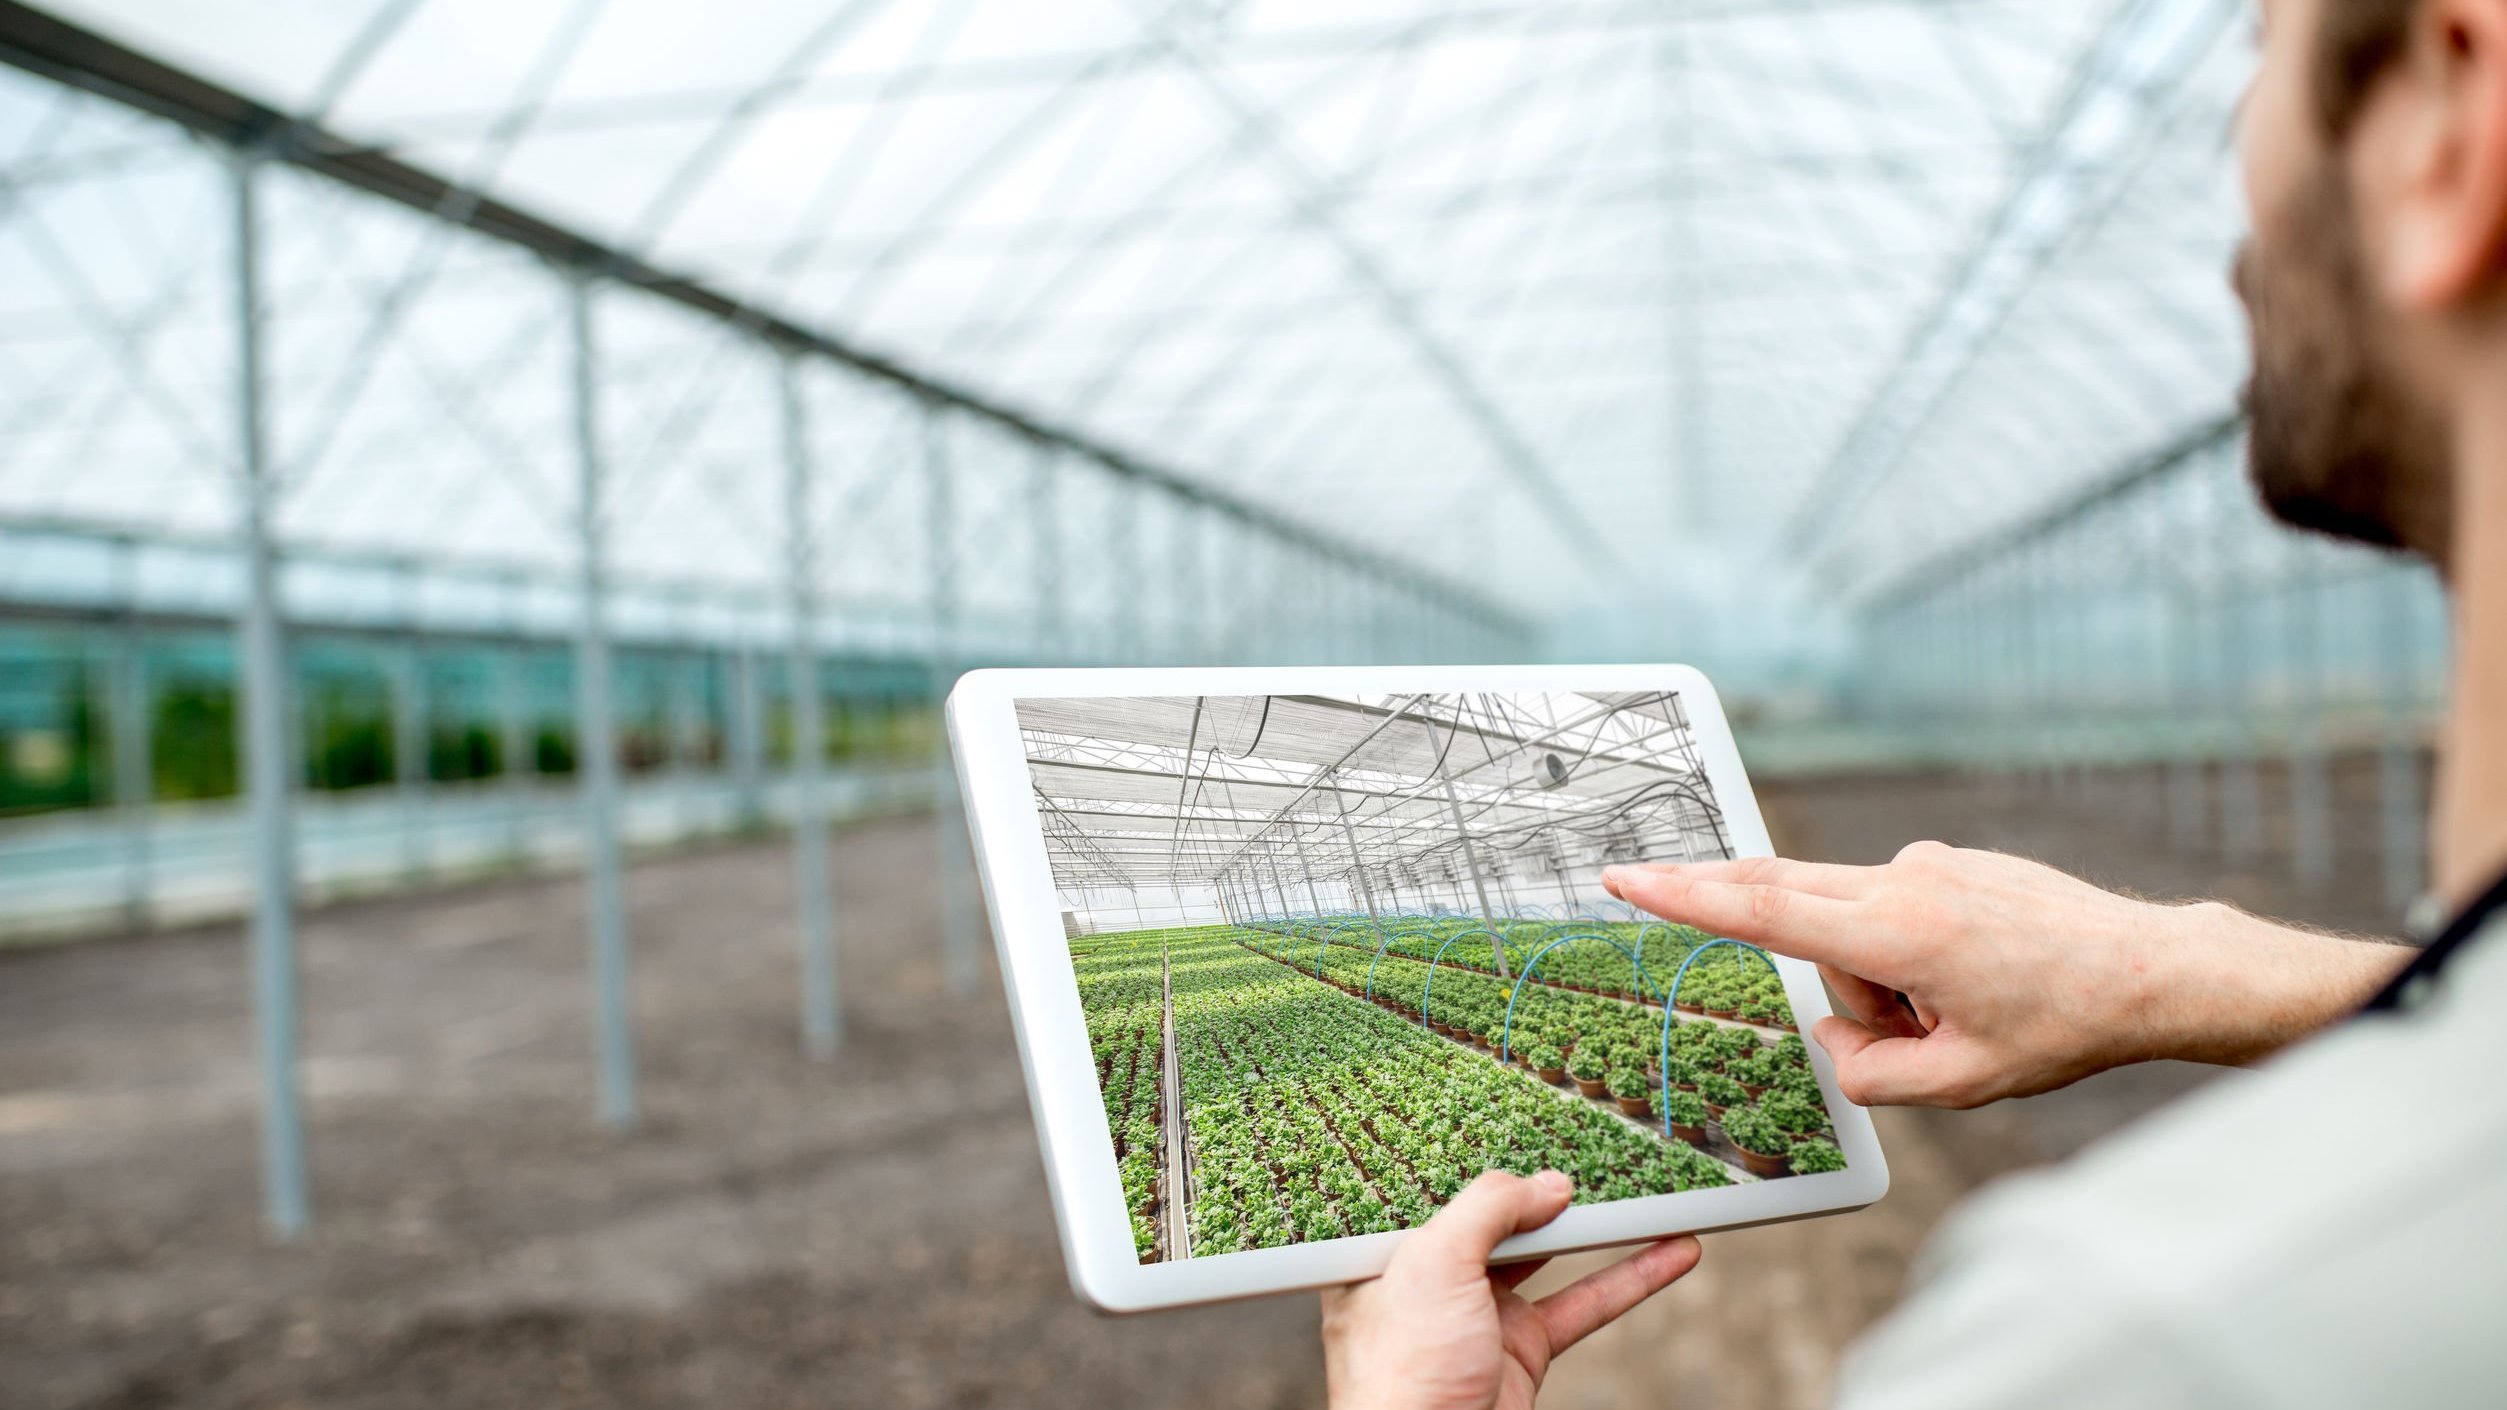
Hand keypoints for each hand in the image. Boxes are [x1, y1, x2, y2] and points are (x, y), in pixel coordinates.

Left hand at [1320, 1170, 1701, 1409]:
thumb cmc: (1403, 1372)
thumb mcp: (1433, 1263)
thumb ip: (1489, 1208)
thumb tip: (1549, 1184)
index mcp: (1384, 1250)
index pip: (1433, 1185)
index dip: (1474, 1154)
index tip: (1519, 1117)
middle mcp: (1429, 1280)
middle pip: (1497, 1217)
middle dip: (1545, 1188)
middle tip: (1595, 1150)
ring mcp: (1477, 1317)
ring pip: (1549, 1257)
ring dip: (1600, 1228)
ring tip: (1645, 1188)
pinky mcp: (1521, 1353)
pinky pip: (1583, 1304)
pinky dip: (1629, 1278)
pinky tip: (1672, 1251)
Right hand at [1602, 844, 2408, 1108]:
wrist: (2153, 968)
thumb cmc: (2063, 1026)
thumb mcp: (1959, 1084)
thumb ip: (1868, 1074)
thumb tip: (1834, 1040)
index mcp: (1897, 933)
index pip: (1763, 909)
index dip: (1684, 896)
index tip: (1625, 876)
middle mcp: (1903, 880)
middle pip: (1796, 907)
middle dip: (1801, 961)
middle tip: (1779, 955)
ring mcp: (1928, 862)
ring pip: (1850, 922)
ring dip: (1880, 980)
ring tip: (1960, 1017)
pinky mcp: (1949, 861)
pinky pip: (1893, 910)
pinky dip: (1909, 957)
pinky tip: (1976, 984)